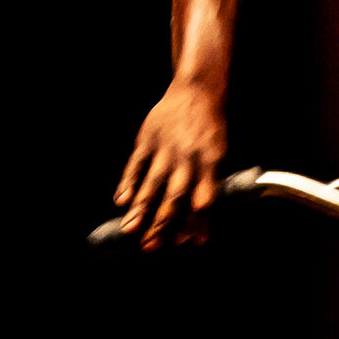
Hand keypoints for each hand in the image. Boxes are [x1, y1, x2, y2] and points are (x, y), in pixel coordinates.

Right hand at [115, 80, 226, 249]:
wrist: (197, 91)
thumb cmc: (209, 131)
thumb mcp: (218, 157)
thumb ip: (207, 190)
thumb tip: (199, 229)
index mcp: (211, 164)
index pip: (204, 199)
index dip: (198, 222)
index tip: (190, 243)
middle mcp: (188, 159)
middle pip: (175, 196)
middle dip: (162, 223)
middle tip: (150, 246)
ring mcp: (166, 149)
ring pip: (152, 183)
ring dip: (141, 208)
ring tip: (130, 230)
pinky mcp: (147, 139)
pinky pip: (136, 164)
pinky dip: (127, 183)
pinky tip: (121, 202)